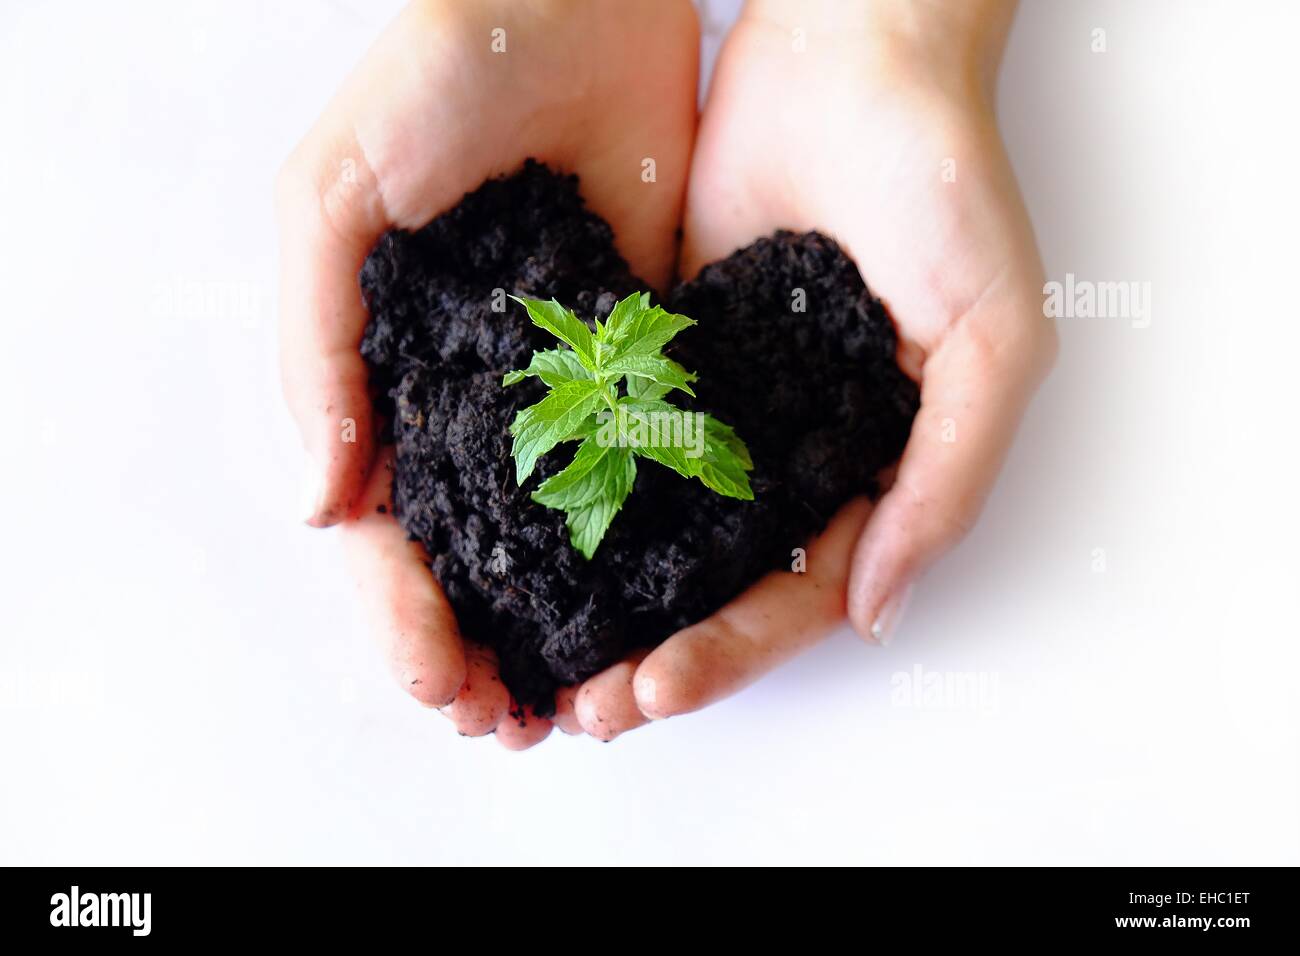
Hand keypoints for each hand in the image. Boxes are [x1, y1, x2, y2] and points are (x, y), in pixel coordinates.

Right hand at [277, 0, 699, 747]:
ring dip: (560, 626)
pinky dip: (645, 551)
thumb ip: (310, 340)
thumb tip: (319, 501)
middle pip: (468, 555)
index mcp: (385, 372)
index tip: (438, 677)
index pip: (380, 523)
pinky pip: (644, 474)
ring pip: (556, 541)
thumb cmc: (438, 72)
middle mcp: (473, 400)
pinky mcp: (648, 363)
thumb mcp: (333, 191)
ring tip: (576, 701)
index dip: (397, 610)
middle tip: (504, 722)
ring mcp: (563, 390)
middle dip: (477, 646)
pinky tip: (657, 607)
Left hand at [577, 0, 1056, 731]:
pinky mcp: (662, 352)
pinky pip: (616, 438)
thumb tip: (879, 609)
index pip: (796, 593)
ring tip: (540, 653)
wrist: (853, 53)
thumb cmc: (944, 182)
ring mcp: (723, 406)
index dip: (732, 652)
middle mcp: (791, 452)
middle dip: (654, 652)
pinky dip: (577, 498)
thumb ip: (948, 476)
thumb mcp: (991, 336)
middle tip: (585, 708)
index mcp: (871, 467)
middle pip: (715, 583)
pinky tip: (525, 540)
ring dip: (606, 600)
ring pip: (658, 532)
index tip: (657, 688)